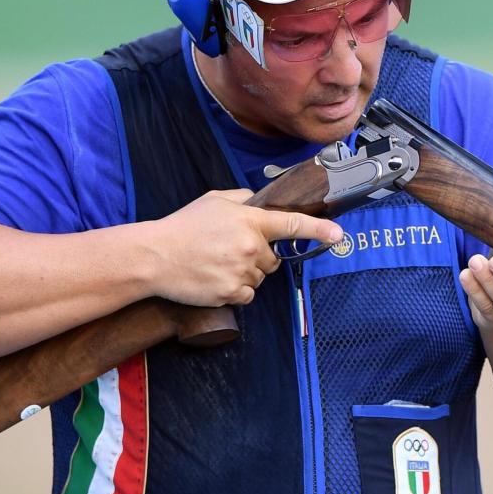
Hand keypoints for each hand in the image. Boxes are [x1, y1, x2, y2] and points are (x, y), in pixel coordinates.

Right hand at [144, 189, 342, 306]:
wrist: (154, 256)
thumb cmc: (184, 226)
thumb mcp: (214, 200)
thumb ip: (244, 199)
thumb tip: (261, 202)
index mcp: (249, 221)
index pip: (291, 224)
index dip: (318, 229)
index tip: (338, 234)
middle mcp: (250, 247)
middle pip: (273, 258)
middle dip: (260, 256)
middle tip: (230, 250)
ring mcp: (241, 272)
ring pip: (260, 277)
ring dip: (246, 273)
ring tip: (217, 264)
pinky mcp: (230, 293)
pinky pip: (247, 294)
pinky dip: (236, 290)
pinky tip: (216, 279)